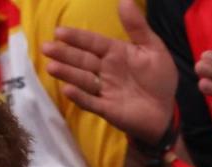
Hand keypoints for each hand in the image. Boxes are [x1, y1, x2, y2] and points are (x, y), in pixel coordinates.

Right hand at [42, 0, 176, 143]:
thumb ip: (138, 28)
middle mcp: (106, 70)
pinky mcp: (107, 109)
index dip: (77, 38)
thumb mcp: (153, 49)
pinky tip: (68, 90)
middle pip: (82, 60)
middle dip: (64, 54)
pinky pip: (91, 102)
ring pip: (83, 79)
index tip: (59, 32)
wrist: (165, 111)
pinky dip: (80, 97)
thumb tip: (125, 0)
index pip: (93, 43)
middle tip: (46, 48)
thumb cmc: (159, 79)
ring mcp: (104, 90)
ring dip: (67, 73)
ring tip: (52, 67)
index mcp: (115, 53)